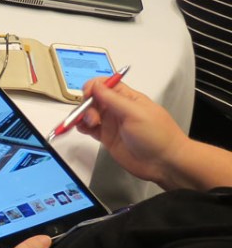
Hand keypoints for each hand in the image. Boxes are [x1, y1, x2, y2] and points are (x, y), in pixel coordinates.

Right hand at [74, 79, 188, 185]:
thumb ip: (113, 99)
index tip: (88, 96)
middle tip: (92, 117)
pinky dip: (82, 127)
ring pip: (89, 113)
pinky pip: (89, 128)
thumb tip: (96, 85)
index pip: (105, 85)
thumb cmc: (159, 136)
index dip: (93, 87)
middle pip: (93, 99)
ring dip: (83, 116)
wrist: (164, 163)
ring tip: (89, 125)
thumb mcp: (135, 113)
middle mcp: (118, 109)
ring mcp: (112, 123)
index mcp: (128, 98)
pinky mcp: (107, 137)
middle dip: (86, 105)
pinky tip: (84, 129)